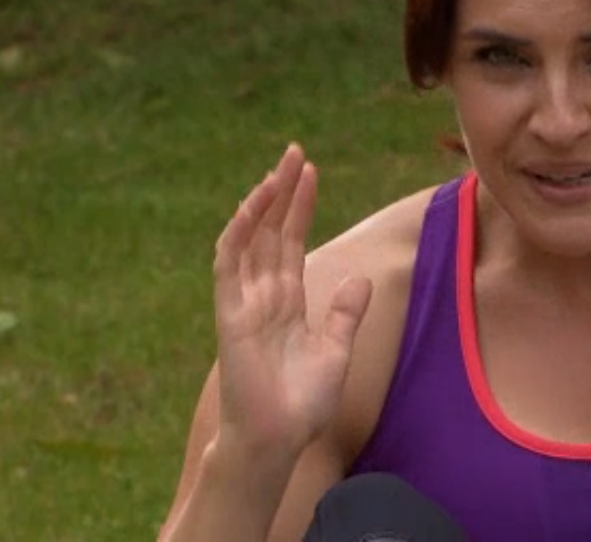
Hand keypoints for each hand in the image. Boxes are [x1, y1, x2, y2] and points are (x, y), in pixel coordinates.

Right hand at [211, 144, 372, 457]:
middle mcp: (264, 296)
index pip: (291, 242)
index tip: (311, 173)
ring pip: (250, 238)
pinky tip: (255, 203)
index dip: (300, 207)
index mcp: (287, 302)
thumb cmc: (301, 404)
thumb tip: (359, 279)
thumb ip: (344, 314)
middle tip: (296, 152)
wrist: (277, 438)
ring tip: (281, 167)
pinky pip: (230, 262)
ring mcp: (245, 302)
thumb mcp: (335, 350)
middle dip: (284, 192)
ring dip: (264, 201)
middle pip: (272, 231)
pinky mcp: (231, 313)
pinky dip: (240, 230)